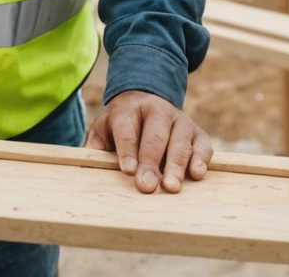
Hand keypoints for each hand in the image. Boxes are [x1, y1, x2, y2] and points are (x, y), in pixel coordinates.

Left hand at [84, 90, 210, 192]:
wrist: (146, 101)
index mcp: (129, 109)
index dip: (127, 150)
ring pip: (181, 140)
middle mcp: (157, 111)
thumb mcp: (103, 130)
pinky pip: (203, 144)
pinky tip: (196, 174)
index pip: (127, 129)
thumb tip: (86, 170)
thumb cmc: (121, 125)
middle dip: (151, 161)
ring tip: (171, 187)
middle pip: (155, 135)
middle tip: (146, 186)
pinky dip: (201, 159)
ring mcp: (180, 120)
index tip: (127, 171)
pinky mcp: (197, 132)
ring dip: (176, 165)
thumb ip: (95, 148)